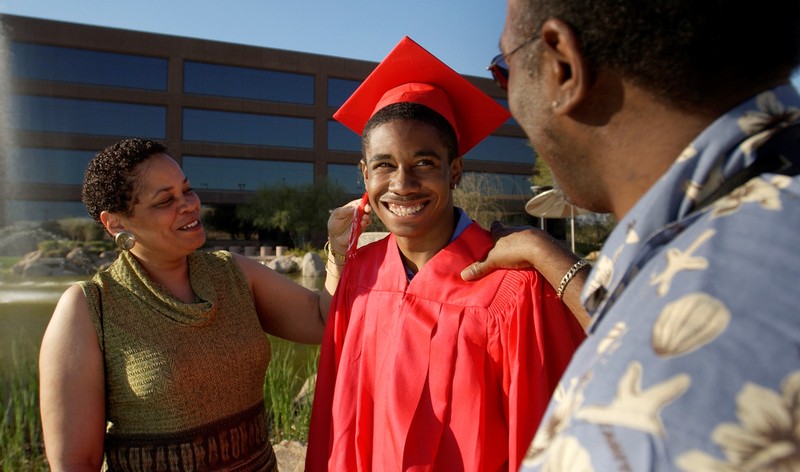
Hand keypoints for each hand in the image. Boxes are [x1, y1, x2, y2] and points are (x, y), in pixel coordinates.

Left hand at [327, 197, 371, 254]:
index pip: (360, 202)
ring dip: (367, 217)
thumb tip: (357, 206)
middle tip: (367, 209)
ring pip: (367, 217)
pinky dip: (364, 224)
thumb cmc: (334, 222)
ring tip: (364, 218)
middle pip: (366, 208)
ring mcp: (360, 221)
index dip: (364, 201)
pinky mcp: (360, 229)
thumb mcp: (337, 214)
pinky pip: (364, 226)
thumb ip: (346, 209)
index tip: (365, 203)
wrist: (334, 236)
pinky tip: (362, 224)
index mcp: (352, 207)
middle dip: (368, 208)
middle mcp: (358, 213)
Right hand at [461, 221, 575, 280]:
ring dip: (520, 243)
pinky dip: (532, 247)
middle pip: (508, 231)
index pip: (495, 226)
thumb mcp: (494, 261)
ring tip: (518, 255)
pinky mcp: (541, 238)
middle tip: (503, 249)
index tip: (492, 233)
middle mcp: (514, 229)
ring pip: (521, 236)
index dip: (493, 229)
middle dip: (506, 238)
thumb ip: (480, 267)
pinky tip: (531, 256)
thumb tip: (463, 275)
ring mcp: (529, 232)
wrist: (541, 248)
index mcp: (501, 231)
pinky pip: (534, 242)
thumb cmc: (514, 250)